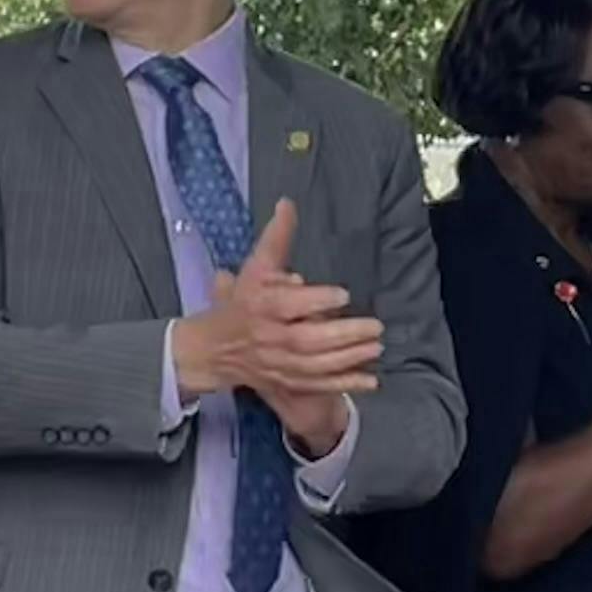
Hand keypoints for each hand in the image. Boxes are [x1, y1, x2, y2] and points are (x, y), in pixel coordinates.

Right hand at [171, 201, 384, 449]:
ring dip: (348, 359)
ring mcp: (278, 364)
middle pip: (305, 340)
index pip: (287, 304)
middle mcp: (269, 337)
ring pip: (315, 366)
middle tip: (375, 326)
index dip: (315, 301)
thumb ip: (276, 239)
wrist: (214, 349)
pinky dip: (344, 385)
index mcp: (260, 306)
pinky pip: (317, 387)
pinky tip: (371, 381)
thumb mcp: (255, 268)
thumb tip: (288, 204)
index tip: (344, 294)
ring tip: (377, 347)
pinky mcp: (287, 382)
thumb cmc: (242, 303)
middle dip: (342, 335)